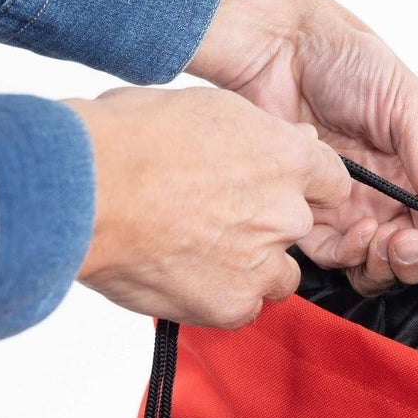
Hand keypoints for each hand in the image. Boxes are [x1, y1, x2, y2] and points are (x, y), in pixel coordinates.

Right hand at [65, 87, 350, 327]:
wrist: (85, 189)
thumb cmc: (131, 140)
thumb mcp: (208, 108)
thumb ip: (262, 133)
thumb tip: (294, 141)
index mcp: (288, 160)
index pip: (332, 181)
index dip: (306, 187)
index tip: (283, 190)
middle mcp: (287, 214)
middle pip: (297, 228)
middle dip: (266, 225)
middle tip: (213, 217)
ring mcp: (263, 263)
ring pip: (277, 273)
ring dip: (250, 266)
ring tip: (196, 250)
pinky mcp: (232, 303)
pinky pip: (242, 308)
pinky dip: (219, 298)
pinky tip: (183, 276)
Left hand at [187, 0, 417, 294]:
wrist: (277, 44)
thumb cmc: (343, 57)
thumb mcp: (407, 105)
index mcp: (412, 168)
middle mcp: (380, 192)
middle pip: (408, 253)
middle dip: (416, 260)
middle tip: (412, 244)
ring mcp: (344, 203)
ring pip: (371, 261)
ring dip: (384, 262)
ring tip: (385, 240)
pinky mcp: (306, 208)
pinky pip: (330, 252)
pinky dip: (347, 253)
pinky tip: (355, 230)